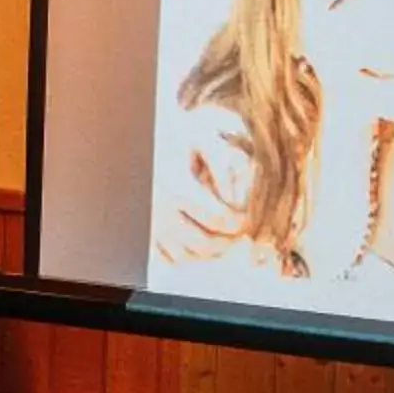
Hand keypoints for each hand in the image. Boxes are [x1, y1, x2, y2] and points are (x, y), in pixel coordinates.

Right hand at [155, 106, 253, 262]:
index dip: (239, 221)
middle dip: (228, 241)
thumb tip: (236, 197)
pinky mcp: (147, 230)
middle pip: (204, 244)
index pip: (218, 218)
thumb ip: (225, 162)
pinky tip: (201, 240)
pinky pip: (168, 257)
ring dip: (210, 251)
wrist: (148, 137)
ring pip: (186, 256)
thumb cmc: (180, 135)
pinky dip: (188, 255)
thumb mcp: (205, 137)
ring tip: (223, 237)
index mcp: (176, 185)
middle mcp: (160, 208)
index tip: (246, 217)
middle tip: (239, 231)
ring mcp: (151, 222)